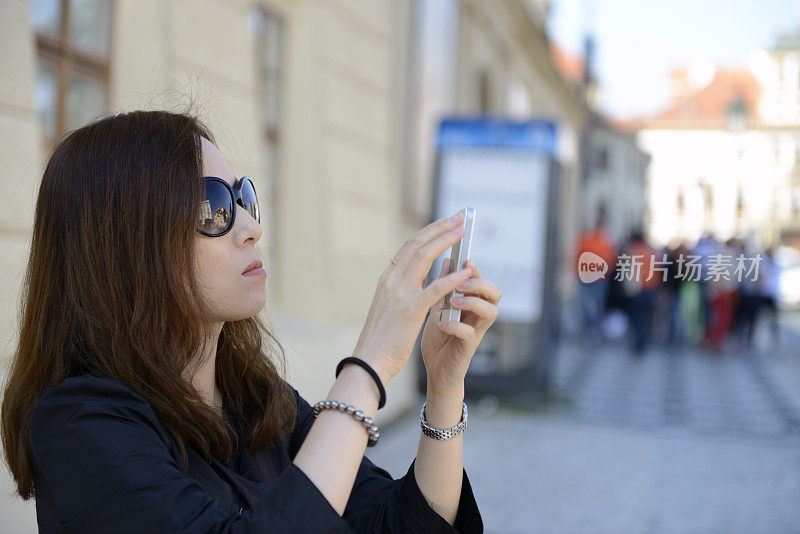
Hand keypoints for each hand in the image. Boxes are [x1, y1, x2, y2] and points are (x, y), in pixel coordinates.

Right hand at [351, 212, 474, 385]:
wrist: (369, 361)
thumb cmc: (381, 339)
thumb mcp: (391, 307)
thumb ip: (403, 289)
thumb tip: (421, 276)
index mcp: (387, 279)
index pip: (410, 246)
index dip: (429, 232)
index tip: (445, 222)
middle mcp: (392, 280)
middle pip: (418, 244)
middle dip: (439, 228)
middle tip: (458, 217)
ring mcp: (400, 293)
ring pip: (425, 257)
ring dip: (446, 242)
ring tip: (462, 231)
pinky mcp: (411, 310)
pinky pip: (435, 288)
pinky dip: (452, 277)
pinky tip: (466, 270)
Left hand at [420, 258, 501, 397]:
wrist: (434, 370)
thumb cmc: (438, 339)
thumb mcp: (437, 307)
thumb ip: (443, 287)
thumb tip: (448, 260)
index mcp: (471, 304)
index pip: (482, 281)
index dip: (476, 270)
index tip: (464, 261)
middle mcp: (478, 316)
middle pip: (495, 293)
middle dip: (480, 284)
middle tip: (461, 284)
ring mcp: (476, 331)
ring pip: (491, 311)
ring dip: (472, 303)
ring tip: (453, 301)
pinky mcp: (469, 347)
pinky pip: (470, 333)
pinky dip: (455, 326)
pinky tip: (441, 324)